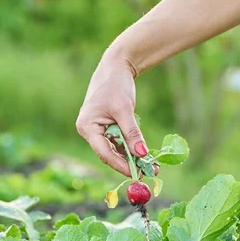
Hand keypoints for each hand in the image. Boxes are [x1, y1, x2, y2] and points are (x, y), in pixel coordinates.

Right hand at [76, 55, 147, 176]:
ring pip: (116, 150)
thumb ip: (132, 133)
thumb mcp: (125, 109)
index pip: (104, 153)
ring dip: (132, 158)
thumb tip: (142, 154)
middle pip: (109, 154)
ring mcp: (98, 131)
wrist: (116, 67)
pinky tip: (145, 156)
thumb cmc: (115, 85)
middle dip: (129, 163)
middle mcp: (90, 132)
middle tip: (148, 172)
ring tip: (151, 166)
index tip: (138, 172)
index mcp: (87, 127)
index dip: (121, 165)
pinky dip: (131, 149)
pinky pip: (119, 143)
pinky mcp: (108, 129)